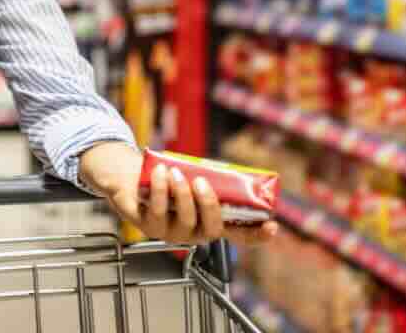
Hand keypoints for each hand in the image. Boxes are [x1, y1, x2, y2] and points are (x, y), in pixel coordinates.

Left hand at [79, 142, 278, 247]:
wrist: (133, 176)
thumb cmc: (170, 178)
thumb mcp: (194, 177)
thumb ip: (211, 178)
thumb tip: (231, 170)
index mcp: (210, 222)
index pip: (240, 236)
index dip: (257, 235)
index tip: (272, 226)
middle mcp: (194, 233)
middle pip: (211, 229)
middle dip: (208, 205)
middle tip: (201, 182)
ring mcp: (171, 233)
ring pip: (184, 221)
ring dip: (181, 194)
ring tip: (176, 173)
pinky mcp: (149, 226)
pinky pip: (158, 211)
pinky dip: (160, 190)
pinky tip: (160, 173)